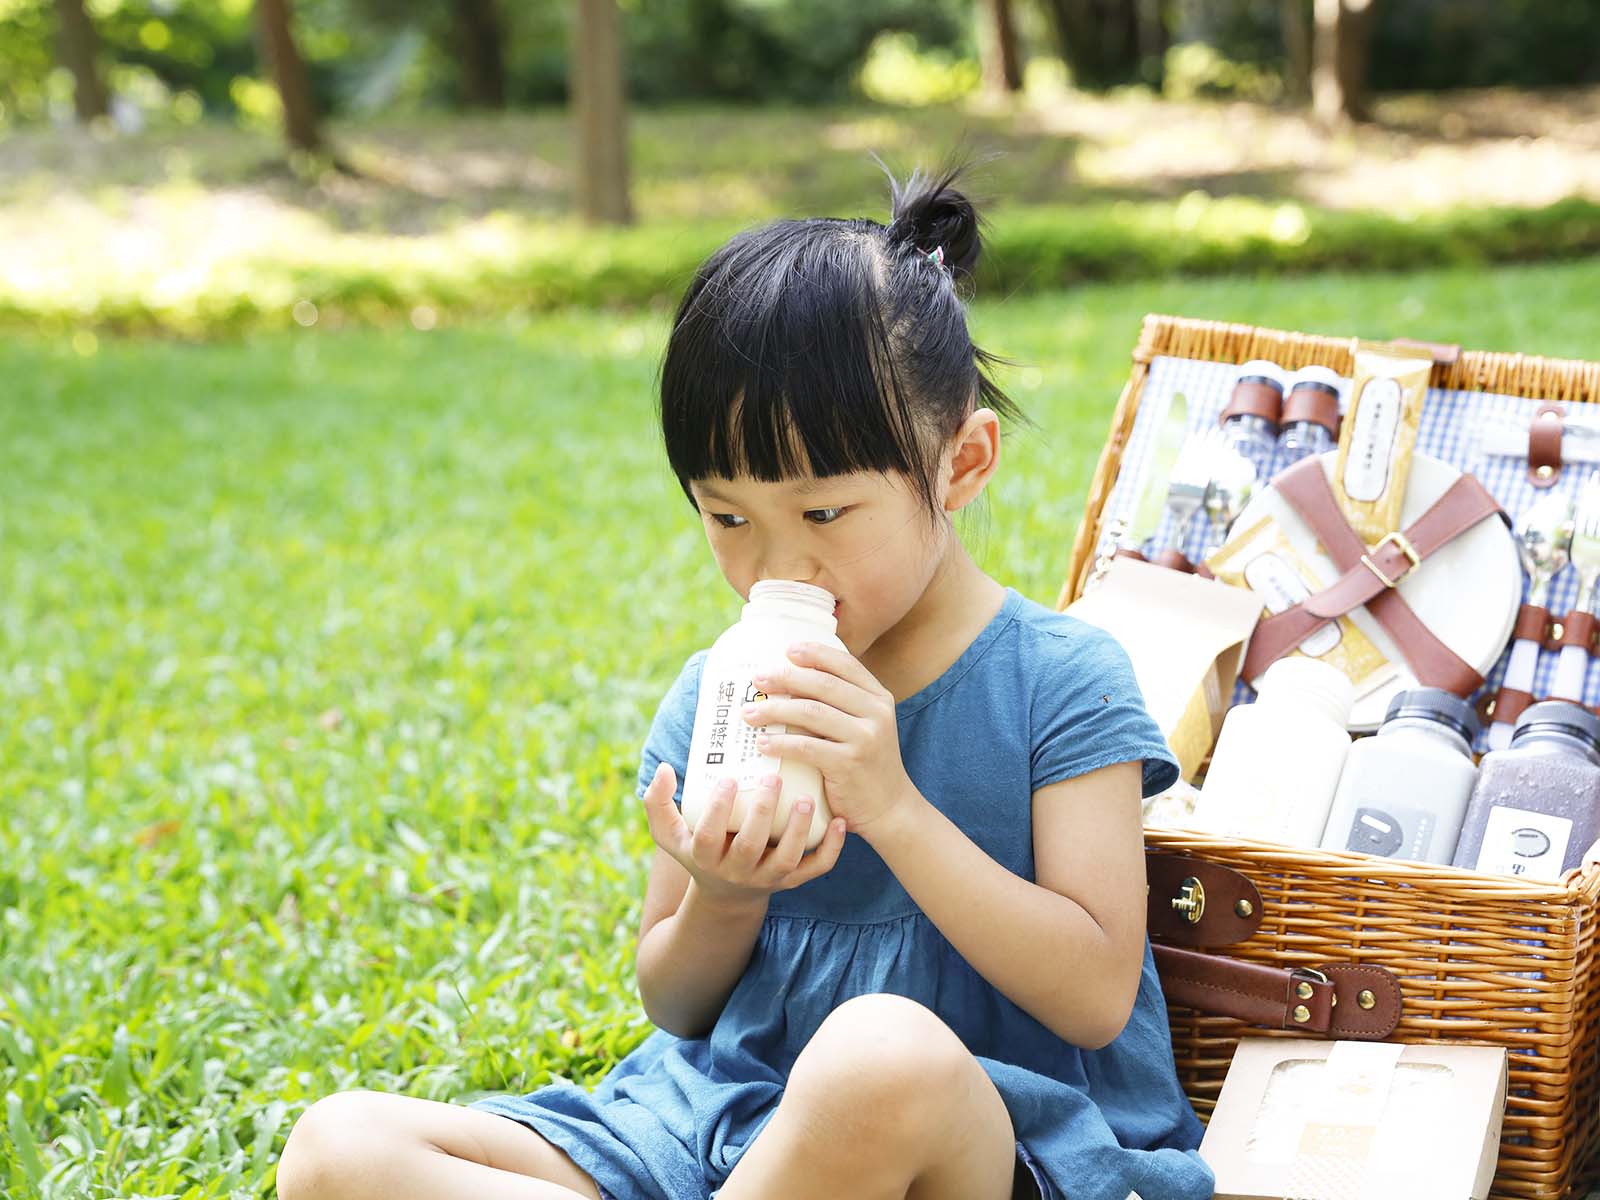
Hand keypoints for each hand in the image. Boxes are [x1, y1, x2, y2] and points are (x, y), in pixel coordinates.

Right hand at [641, 763, 847, 907]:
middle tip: (771, 779)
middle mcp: (736, 872)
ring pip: (786, 861)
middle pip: (749, 847)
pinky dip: (831, 849)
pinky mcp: (792, 881)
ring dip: (797, 831)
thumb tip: (664, 769)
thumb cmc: (699, 847)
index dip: (717, 810)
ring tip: (805, 800)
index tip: (726, 778)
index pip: (708, 837)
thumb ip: (657, 802)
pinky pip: (815, 870)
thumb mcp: (670, 832)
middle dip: (760, 813)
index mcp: (705, 858)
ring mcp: (767, 879)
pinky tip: (839, 822)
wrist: (726, 894)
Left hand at [741, 641, 916, 840]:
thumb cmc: (866, 764)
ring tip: (749, 713)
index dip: (815, 653)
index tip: (786, 650)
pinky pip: (807, 746)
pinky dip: (780, 743)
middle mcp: (876, 713)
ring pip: (811, 712)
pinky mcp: (850, 763)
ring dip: (774, 710)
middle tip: (757, 679)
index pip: (845, 665)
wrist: (890, 809)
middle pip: (823, 684)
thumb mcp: (865, 726)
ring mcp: (865, 738)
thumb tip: (793, 681)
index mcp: (879, 697)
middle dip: (786, 677)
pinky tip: (762, 744)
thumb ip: (842, 704)